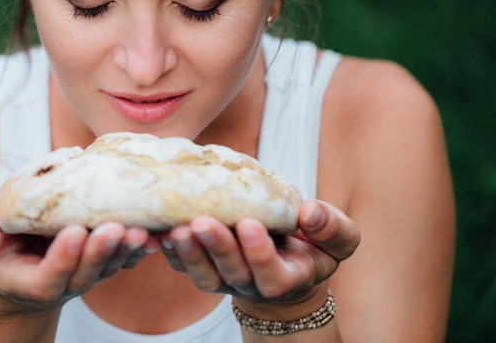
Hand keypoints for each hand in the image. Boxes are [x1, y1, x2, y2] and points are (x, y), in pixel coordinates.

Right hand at [0, 206, 155, 316]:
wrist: (14, 267)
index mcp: (28, 282)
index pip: (48, 278)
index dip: (62, 258)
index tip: (73, 233)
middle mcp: (63, 282)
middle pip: (87, 273)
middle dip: (101, 251)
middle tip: (115, 227)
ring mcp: (86, 274)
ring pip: (110, 265)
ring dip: (126, 247)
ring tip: (140, 227)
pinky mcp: (102, 260)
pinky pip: (123, 254)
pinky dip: (138, 243)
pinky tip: (156, 227)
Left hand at [159, 200, 359, 307]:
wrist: (285, 261)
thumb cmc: (312, 246)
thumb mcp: (337, 240)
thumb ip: (331, 228)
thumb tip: (311, 212)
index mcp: (284, 278)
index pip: (271, 275)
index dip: (259, 252)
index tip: (250, 224)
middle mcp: (250, 283)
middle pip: (231, 272)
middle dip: (217, 247)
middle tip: (203, 222)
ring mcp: (223, 278)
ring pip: (202, 273)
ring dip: (188, 252)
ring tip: (176, 228)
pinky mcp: (201, 268)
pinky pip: (181, 264)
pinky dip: (168, 249)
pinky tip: (158, 230)